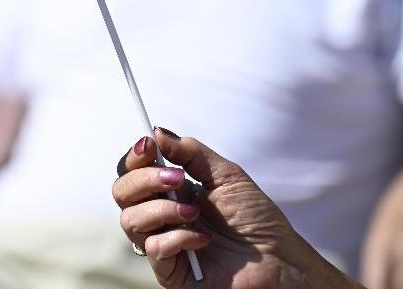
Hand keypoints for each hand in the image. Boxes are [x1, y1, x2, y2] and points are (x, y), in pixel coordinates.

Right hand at [113, 128, 356, 288]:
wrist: (281, 260)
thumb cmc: (257, 220)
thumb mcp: (226, 175)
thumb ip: (191, 152)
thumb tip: (158, 132)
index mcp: (170, 192)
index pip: (133, 171)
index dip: (135, 157)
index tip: (149, 144)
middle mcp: (161, 216)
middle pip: (122, 193)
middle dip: (144, 180)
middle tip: (177, 179)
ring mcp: (163, 243)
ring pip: (130, 220)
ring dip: (160, 210)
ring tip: (193, 212)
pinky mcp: (170, 271)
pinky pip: (153, 249)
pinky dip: (177, 237)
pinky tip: (203, 239)